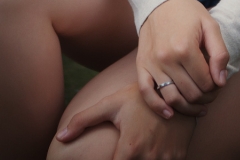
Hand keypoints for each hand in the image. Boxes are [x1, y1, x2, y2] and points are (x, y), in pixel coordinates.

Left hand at [56, 82, 194, 158]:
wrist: (175, 87)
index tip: (113, 155)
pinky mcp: (179, 157)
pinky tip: (153, 150)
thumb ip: (83, 120)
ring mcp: (166, 158)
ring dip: (142, 159)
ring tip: (138, 148)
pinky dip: (158, 159)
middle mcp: (149, 157)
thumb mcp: (111, 104)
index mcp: (130, 149)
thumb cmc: (139, 97)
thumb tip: (59, 138)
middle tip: (127, 148)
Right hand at [137, 0, 228, 117]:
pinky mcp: (141, 66)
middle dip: (205, 98)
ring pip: (172, 99)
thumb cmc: (188, 13)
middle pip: (191, 94)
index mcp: (185, 48)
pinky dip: (158, 107)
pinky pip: (147, 93)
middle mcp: (167, 58)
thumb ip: (220, 53)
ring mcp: (152, 63)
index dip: (217, 87)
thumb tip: (221, 81)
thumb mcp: (210, 26)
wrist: (160, 1)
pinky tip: (170, 114)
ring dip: (188, 108)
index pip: (206, 83)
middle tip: (211, 94)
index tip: (219, 82)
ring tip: (198, 105)